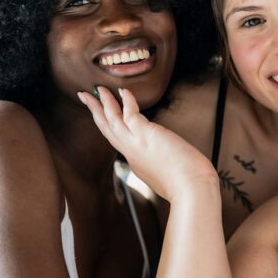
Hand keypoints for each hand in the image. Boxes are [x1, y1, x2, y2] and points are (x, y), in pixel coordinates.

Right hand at [78, 87, 216, 201]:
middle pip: (107, 129)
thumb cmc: (188, 186)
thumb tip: (175, 165)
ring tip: (98, 88)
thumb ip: (164, 168)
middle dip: (95, 111)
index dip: (112, 126)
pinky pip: (130, 113)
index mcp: (137, 163)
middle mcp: (132, 153)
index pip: (120, 141)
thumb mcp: (168, 177)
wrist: (192, 190)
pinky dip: (126, 100)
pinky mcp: (146, 135)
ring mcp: (136, 144)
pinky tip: (123, 91)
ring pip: (112, 119)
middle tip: (85, 96)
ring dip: (103, 102)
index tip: (107, 116)